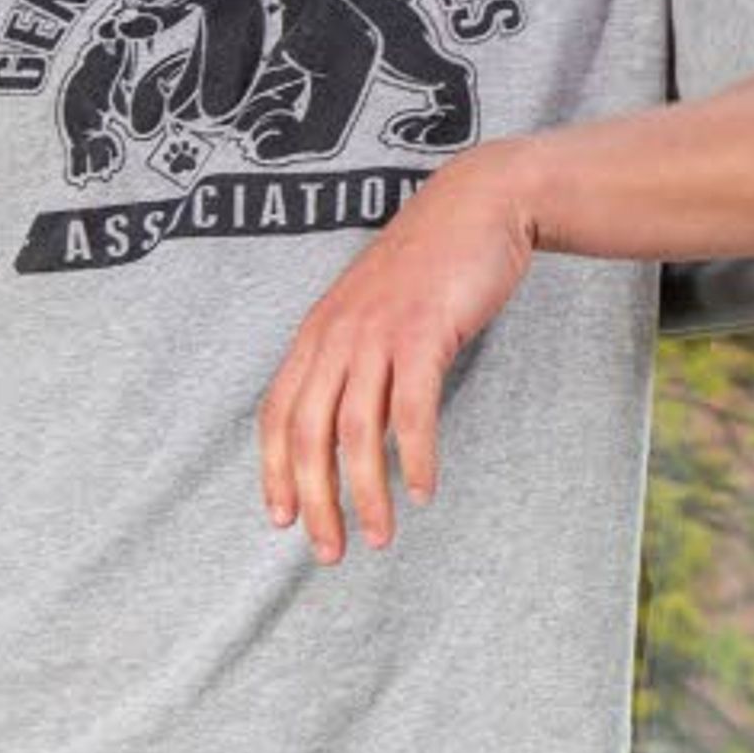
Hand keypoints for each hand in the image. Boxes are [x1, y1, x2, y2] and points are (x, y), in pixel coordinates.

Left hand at [254, 144, 539, 559]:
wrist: (479, 202)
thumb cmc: (431, 261)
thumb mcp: (375, 307)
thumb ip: (354, 354)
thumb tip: (350, 419)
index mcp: (318, 330)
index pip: (277, 414)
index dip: (274, 472)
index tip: (283, 519)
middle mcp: (337, 333)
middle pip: (307, 434)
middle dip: (314, 501)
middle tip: (329, 550)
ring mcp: (379, 332)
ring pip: (355, 431)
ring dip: (364, 493)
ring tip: (380, 535)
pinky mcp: (425, 331)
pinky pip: (413, 409)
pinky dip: (416, 456)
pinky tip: (424, 489)